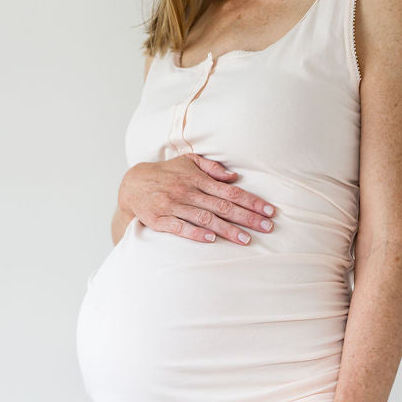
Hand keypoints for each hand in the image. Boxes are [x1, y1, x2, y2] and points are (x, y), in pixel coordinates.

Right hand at [119, 153, 276, 244]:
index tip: (269, 211)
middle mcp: (187, 192)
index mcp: (197, 179)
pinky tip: (211, 238)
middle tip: (267, 228)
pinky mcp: (160, 219)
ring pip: (205, 218)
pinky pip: (180, 227)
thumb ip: (211, 168)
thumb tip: (234, 177)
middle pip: (222, 207)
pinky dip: (196, 233)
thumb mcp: (188, 162)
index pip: (230, 192)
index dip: (252, 201)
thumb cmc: (166, 173)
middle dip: (247, 218)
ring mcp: (173, 206)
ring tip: (245, 240)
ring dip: (227, 229)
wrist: (132, 184)